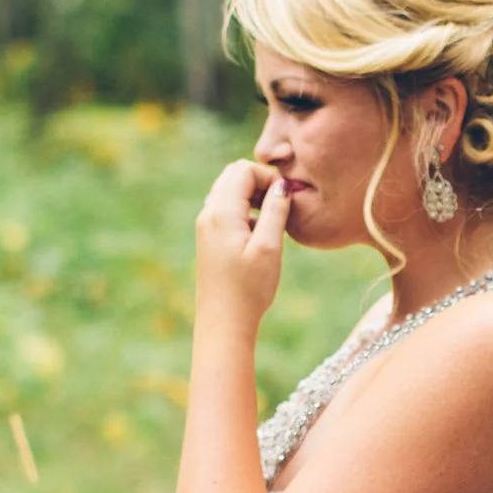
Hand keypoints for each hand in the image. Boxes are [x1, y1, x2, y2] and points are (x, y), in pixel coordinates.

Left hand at [193, 158, 289, 328]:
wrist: (223, 322)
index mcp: (221, 212)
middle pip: (233, 175)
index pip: (243, 170)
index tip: (286, 199)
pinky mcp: (209, 239)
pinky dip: (245, 211)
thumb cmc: (249, 288)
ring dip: (253, 197)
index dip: (268, 178)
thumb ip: (276, 211)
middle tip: (281, 206)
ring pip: (229, 191)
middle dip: (260, 183)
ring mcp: (206, 226)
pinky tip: (261, 234)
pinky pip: (226, 210)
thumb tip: (282, 185)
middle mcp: (208, 214)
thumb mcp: (269, 247)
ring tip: (274, 220)